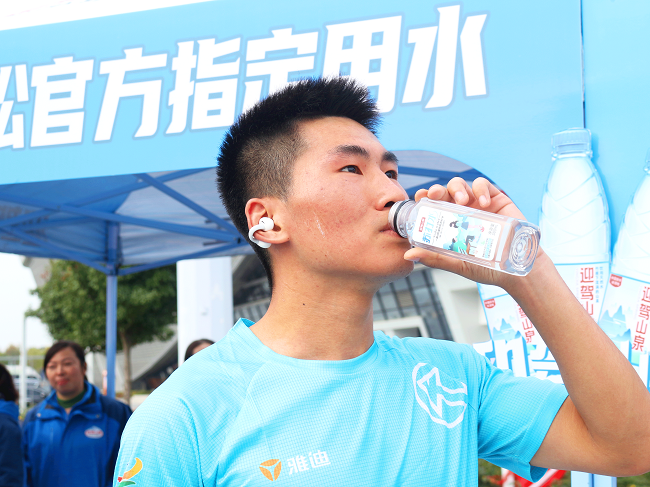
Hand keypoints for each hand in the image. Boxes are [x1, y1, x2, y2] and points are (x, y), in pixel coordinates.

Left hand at [404, 177, 529, 286]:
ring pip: (461, 184)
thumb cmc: (486, 268)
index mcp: (449, 223)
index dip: (425, 197)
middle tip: (437, 194)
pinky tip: (483, 203)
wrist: (516, 269)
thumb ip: (434, 258)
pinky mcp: (496, 199)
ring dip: (457, 187)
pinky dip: (481, 189)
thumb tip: (408, 255)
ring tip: (461, 200)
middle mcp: (461, 211)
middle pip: (445, 191)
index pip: (433, 205)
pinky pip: (484, 185)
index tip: (420, 197)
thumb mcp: (457, 263)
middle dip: (438, 189)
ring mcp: (478, 204)